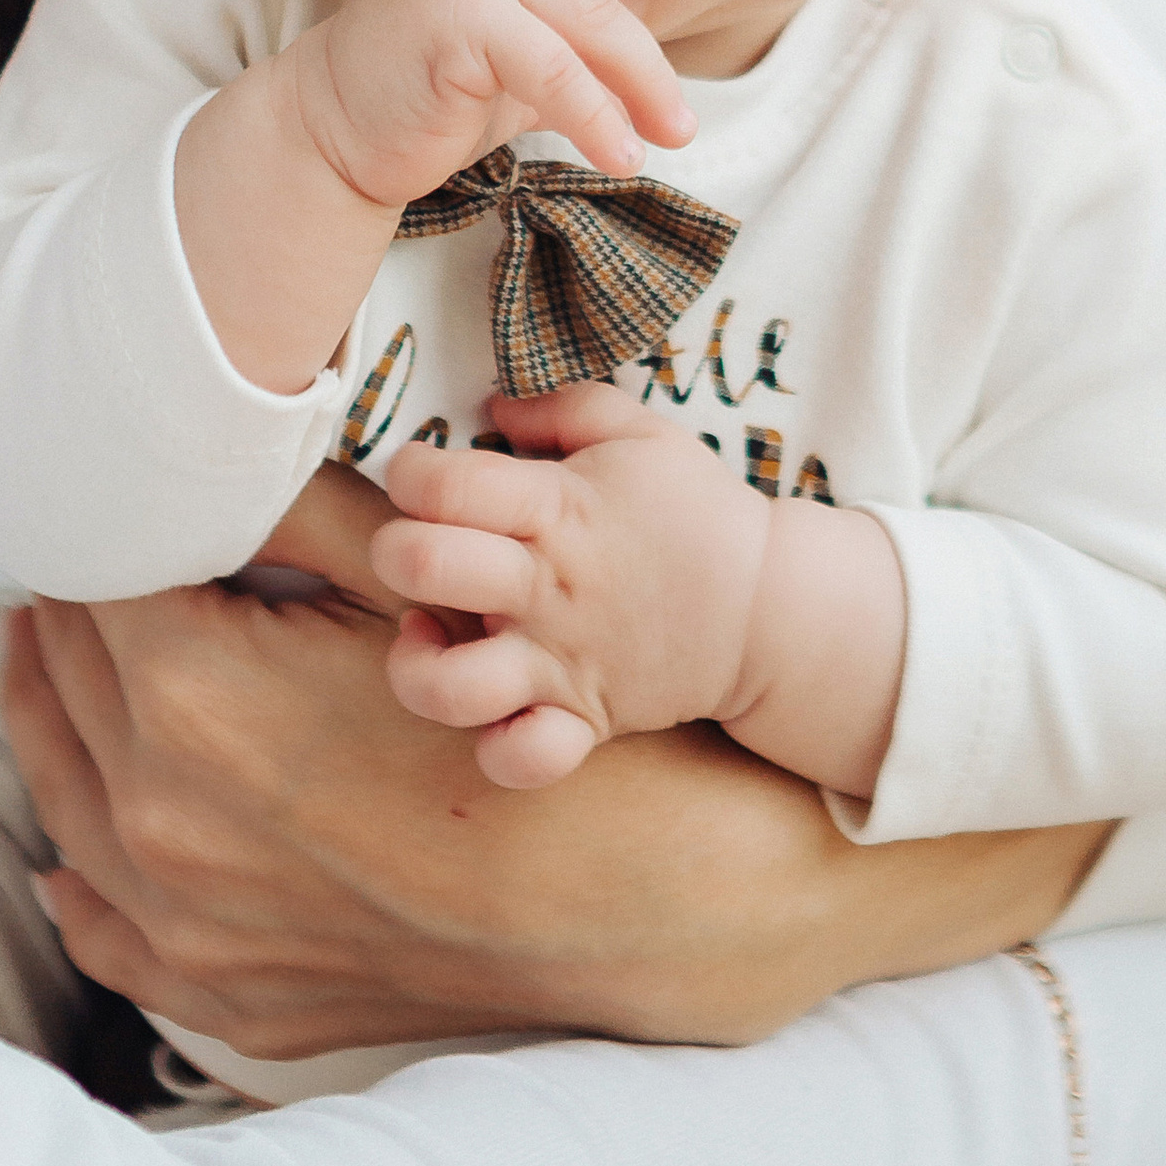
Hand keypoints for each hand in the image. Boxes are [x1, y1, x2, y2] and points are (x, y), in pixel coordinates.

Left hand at [2, 463, 1111, 1056]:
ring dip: (60, 717)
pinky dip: (83, 877)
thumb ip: (292, 505)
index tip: (105, 498)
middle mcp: (159, 820)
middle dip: (69, 610)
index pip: (85, 582)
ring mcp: (182, 924)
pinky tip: (68, 845)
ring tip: (62, 658)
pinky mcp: (222, 991)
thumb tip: (205, 436)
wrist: (631, 892)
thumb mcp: (403, 579)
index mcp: (188, 699)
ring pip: (63, 797)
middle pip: (60, 679)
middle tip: (82, 558)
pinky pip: (107, 931)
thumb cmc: (525, 718)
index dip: (99, 529)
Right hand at [289, 0, 752, 205]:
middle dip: (654, 42)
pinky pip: (550, 69)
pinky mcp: (454, 18)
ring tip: (670, 140)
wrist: (330, 130)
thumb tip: (660, 39)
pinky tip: (618, 154)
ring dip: (638, 86)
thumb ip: (575, 25)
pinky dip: (593, 116)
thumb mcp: (518, 49)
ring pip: (585, 17)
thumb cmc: (434, 90)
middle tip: (688, 108)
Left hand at [374, 382, 773, 785]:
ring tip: (427, 633)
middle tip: (418, 545)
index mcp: (560, 508)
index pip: (445, 482)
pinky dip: (496, 749)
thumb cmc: (692, 510)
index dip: (410, 470)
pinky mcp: (583, 721)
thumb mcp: (637, 431)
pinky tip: (491, 710)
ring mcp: (562, 664)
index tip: (422, 473)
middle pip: (425, 565)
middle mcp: (549, 588)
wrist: (769, 607)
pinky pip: (521, 760)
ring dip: (416, 663)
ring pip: (451, 687)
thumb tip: (489, 406)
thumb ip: (558, 405)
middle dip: (395, 549)